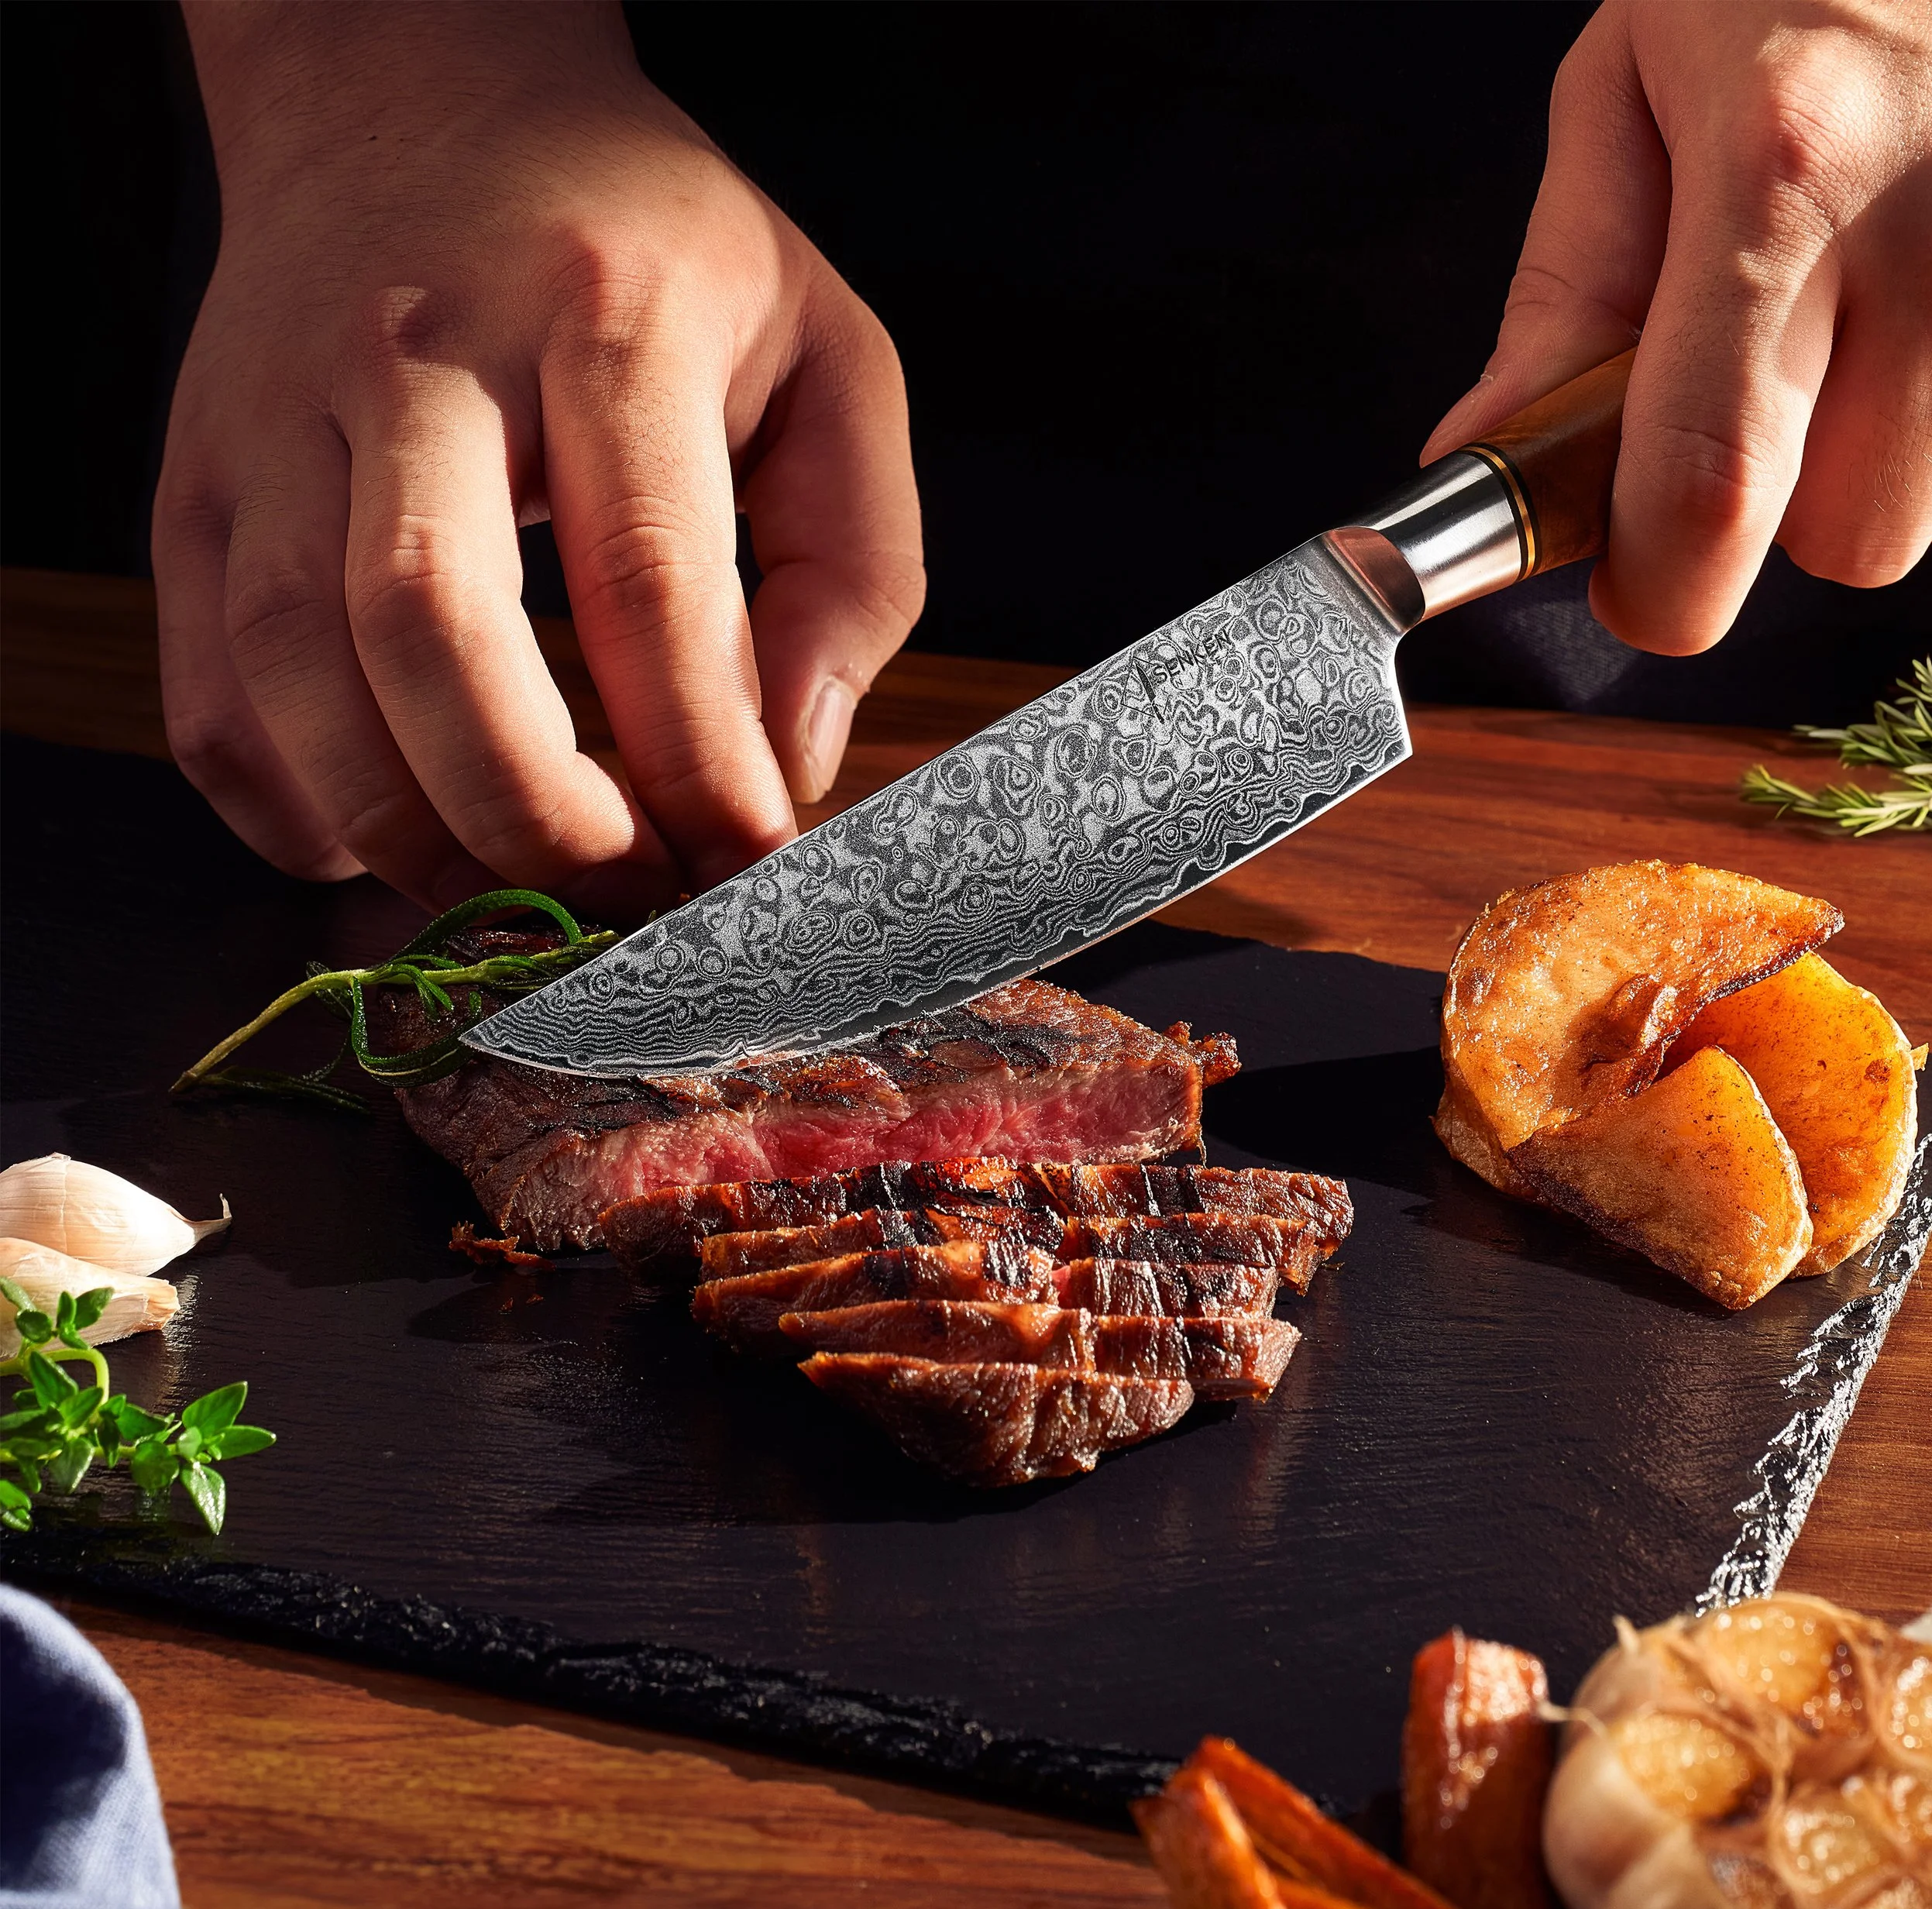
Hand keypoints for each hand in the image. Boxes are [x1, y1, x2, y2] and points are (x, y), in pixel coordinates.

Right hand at [158, 2, 922, 915]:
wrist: (421, 102)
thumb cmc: (653, 254)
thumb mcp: (827, 361)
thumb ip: (849, 565)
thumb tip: (786, 762)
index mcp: (601, 311)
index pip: (646, 576)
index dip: (701, 758)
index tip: (749, 860)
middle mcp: (412, 355)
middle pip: (432, 626)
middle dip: (537, 814)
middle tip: (626, 890)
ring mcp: (271, 420)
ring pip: (293, 672)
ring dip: (413, 835)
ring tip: (520, 893)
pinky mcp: (193, 486)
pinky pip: (209, 699)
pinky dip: (295, 811)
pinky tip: (395, 834)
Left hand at [1422, 0, 1931, 653]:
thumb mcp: (1624, 88)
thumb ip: (1564, 292)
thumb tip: (1478, 452)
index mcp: (1781, 174)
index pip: (1709, 484)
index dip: (1657, 586)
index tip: (1627, 581)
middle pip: (1853, 535)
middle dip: (1771, 520)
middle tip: (1736, 411)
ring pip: (1930, 498)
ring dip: (1857, 459)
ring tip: (1835, 310)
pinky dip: (1921, 404)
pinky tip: (1900, 292)